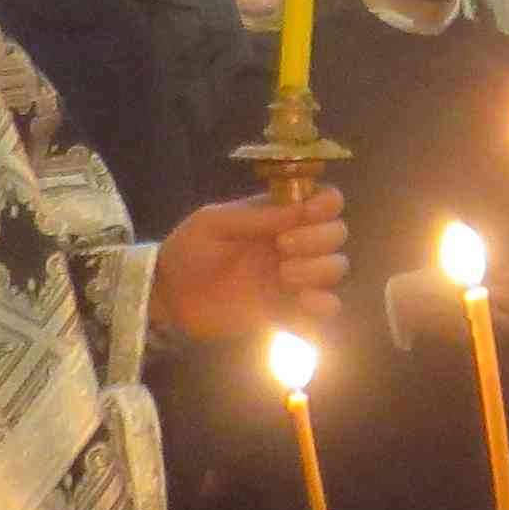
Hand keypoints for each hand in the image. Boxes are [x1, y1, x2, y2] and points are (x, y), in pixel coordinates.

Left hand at [155, 188, 347, 342]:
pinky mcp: (290, 309)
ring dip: (318, 270)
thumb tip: (302, 208)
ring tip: (282, 276)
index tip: (308, 213)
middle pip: (338, 234)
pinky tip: (295, 304)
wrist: (170, 296)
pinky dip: (319, 306)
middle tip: (282, 247)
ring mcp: (295, 277)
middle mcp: (295, 243)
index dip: (326, 204)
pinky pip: (325, 308)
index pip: (325, 201)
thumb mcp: (215, 222)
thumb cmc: (189, 250)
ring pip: (337, 268)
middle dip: (318, 239)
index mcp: (279, 216)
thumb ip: (258, 215)